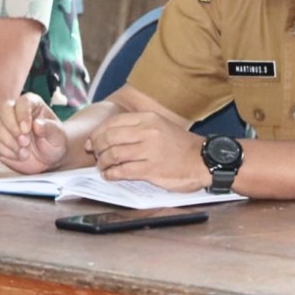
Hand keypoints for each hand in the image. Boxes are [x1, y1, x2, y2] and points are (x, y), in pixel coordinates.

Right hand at [0, 92, 68, 174]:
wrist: (48, 159)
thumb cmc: (54, 142)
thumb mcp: (58, 136)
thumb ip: (50, 129)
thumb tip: (37, 124)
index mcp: (32, 104)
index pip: (23, 102)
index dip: (23, 114)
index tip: (27, 129)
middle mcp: (16, 112)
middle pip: (4, 109)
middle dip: (12, 127)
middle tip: (24, 142)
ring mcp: (5, 126)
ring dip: (9, 142)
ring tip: (25, 152)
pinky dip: (6, 152)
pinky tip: (19, 156)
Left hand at [87, 112, 207, 191]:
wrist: (203, 159)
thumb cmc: (179, 145)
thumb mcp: (159, 125)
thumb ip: (136, 128)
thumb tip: (108, 135)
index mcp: (148, 118)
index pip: (113, 122)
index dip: (97, 133)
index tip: (91, 142)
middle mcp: (147, 132)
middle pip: (110, 137)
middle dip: (97, 148)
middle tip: (95, 155)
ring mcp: (150, 151)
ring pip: (114, 154)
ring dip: (103, 162)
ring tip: (102, 166)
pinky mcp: (152, 169)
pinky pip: (124, 171)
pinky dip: (112, 174)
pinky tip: (110, 176)